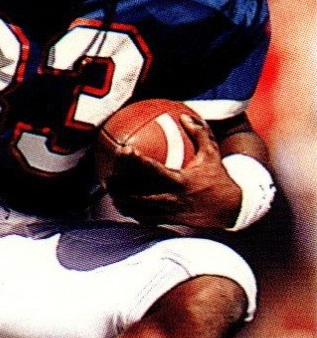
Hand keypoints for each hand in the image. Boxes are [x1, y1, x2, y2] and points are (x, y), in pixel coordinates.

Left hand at [106, 115, 242, 228]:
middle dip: (121, 186)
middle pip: (138, 194)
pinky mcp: (167, 222)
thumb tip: (184, 116)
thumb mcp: (212, 153)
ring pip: (137, 209)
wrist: (230, 210)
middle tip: (108, 174)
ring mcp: (168, 212)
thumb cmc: (219, 178)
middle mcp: (172, 199)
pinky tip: (121, 202)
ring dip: (121, 200)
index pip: (155, 170)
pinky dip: (131, 210)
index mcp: (182, 181)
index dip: (138, 161)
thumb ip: (199, 132)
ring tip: (109, 189)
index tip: (125, 149)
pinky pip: (143, 218)